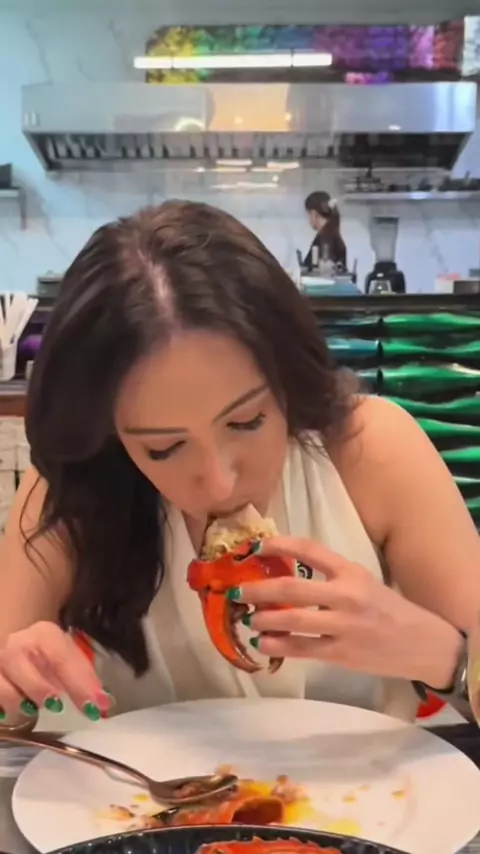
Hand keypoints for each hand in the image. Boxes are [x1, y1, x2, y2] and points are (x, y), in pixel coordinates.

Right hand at [0, 622, 110, 725]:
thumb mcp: (70, 660)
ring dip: (21, 701)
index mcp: (44, 634)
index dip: (78, 685)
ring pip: (5, 688)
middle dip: (41, 689)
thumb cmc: (50, 656)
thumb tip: (103, 703)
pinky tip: (19, 711)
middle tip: (58, 706)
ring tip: (34, 707)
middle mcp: (17, 643)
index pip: (61, 658)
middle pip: (24, 667)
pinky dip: (7, 709)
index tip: (93, 708)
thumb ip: (86, 680)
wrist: (23, 650)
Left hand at [232, 537, 461, 686]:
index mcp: (350, 571)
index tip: (255, 547)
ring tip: (248, 618)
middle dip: (258, 589)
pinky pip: (302, 649)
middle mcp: (346, 595)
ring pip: (293, 620)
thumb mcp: (363, 580)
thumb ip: (330, 576)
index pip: (308, 549)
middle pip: (292, 588)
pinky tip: (262, 644)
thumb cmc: (388, 608)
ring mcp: (343, 626)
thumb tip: (284, 574)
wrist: (422, 643)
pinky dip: (279, 646)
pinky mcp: (341, 653)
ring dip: (264, 619)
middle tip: (237, 590)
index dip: (278, 545)